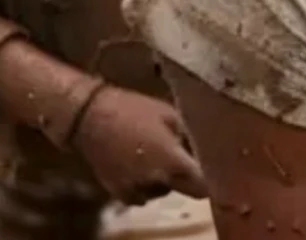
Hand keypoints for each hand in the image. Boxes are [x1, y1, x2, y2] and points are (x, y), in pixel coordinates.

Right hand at [70, 85, 206, 205]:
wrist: (92, 118)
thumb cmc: (135, 110)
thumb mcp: (169, 113)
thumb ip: (190, 134)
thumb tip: (205, 146)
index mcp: (174, 163)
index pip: (203, 187)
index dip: (211, 181)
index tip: (214, 169)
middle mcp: (157, 184)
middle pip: (185, 190)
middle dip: (189, 176)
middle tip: (184, 154)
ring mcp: (136, 192)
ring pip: (163, 191)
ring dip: (166, 179)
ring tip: (158, 153)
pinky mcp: (119, 194)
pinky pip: (142, 195)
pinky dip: (146, 184)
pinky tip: (141, 163)